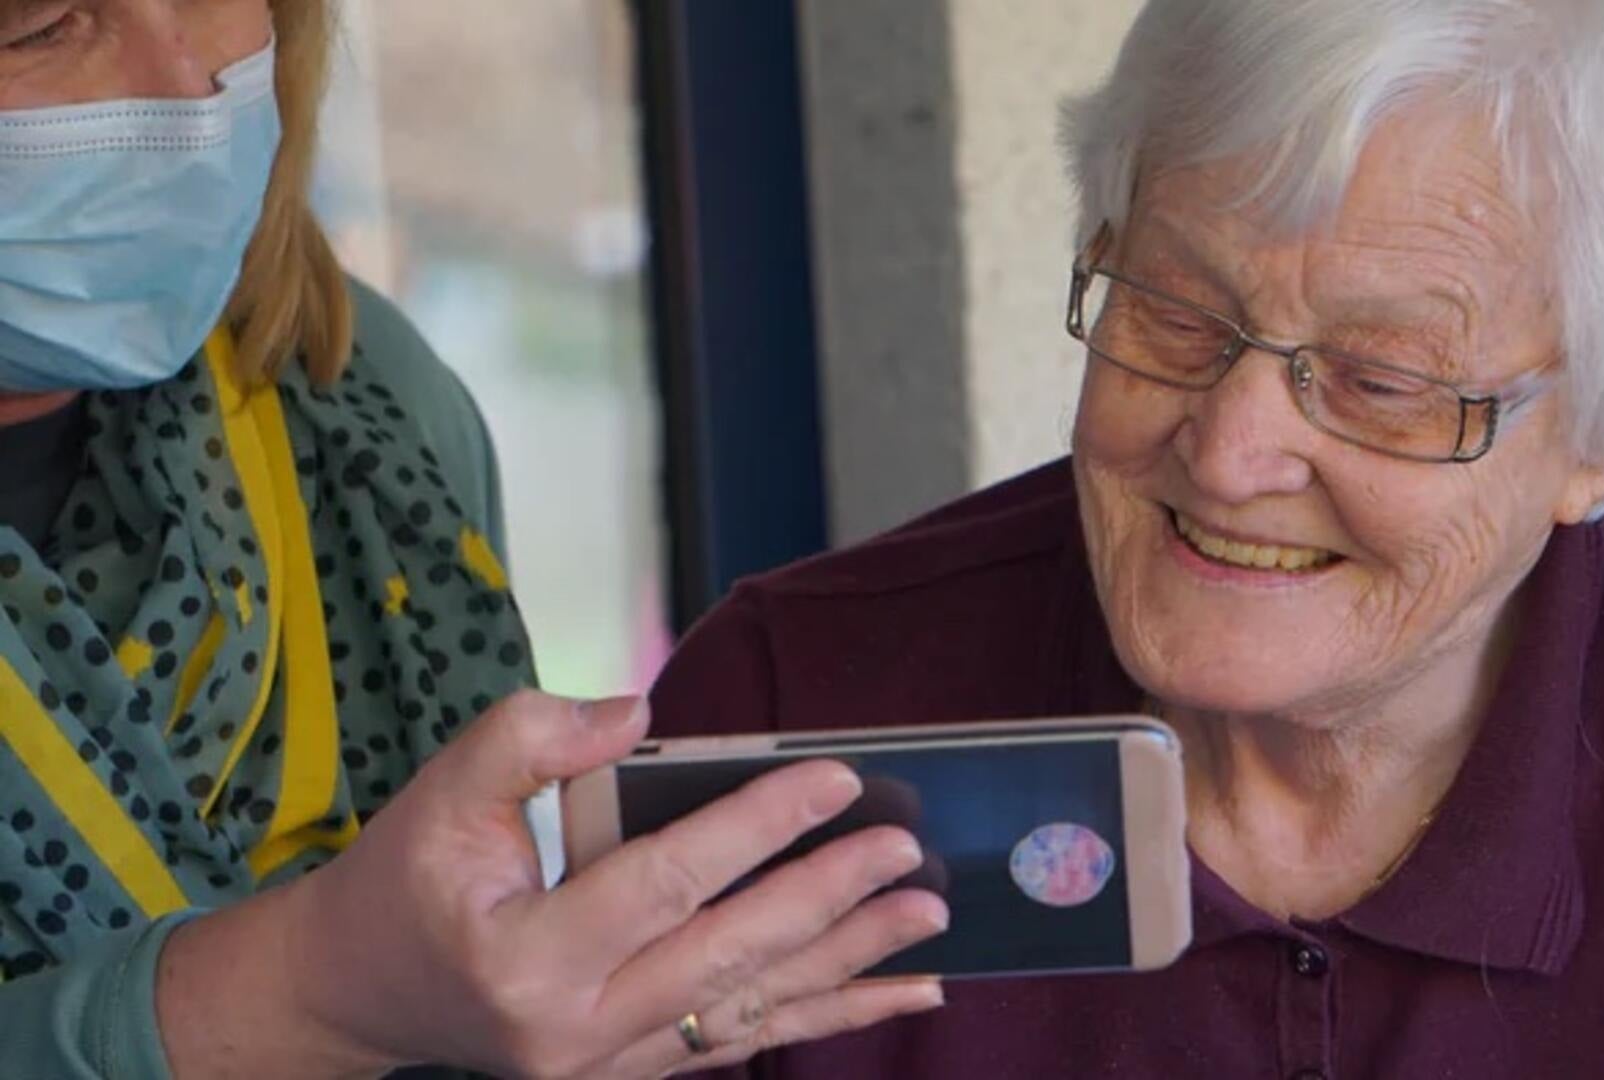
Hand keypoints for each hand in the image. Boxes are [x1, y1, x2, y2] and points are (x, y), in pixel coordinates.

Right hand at [160, 691, 946, 1078]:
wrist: (361, 991)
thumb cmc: (406, 879)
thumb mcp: (442, 789)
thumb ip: (532, 736)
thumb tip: (640, 711)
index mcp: (527, 956)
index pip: (667, 880)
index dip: (757, 825)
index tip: (837, 779)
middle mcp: (575, 1030)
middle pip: (729, 955)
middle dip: (829, 900)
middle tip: (907, 851)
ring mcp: (608, 1067)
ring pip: (752, 1009)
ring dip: (851, 964)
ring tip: (928, 922)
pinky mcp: (632, 1073)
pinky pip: (744, 1041)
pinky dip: (826, 1014)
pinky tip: (898, 993)